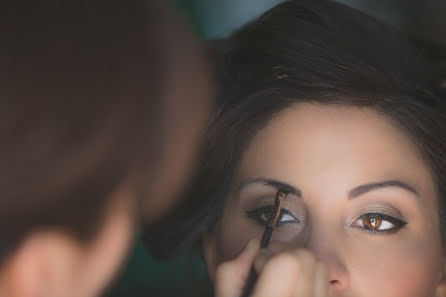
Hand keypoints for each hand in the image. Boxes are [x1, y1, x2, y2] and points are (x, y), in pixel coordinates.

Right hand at [214, 239, 328, 296]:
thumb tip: (255, 244)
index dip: (268, 255)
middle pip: (305, 258)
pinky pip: (327, 282)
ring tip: (282, 276)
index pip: (288, 263)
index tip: (257, 264)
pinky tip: (294, 287)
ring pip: (320, 266)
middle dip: (283, 253)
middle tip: (267, 266)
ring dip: (300, 263)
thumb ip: (230, 272)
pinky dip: (311, 276)